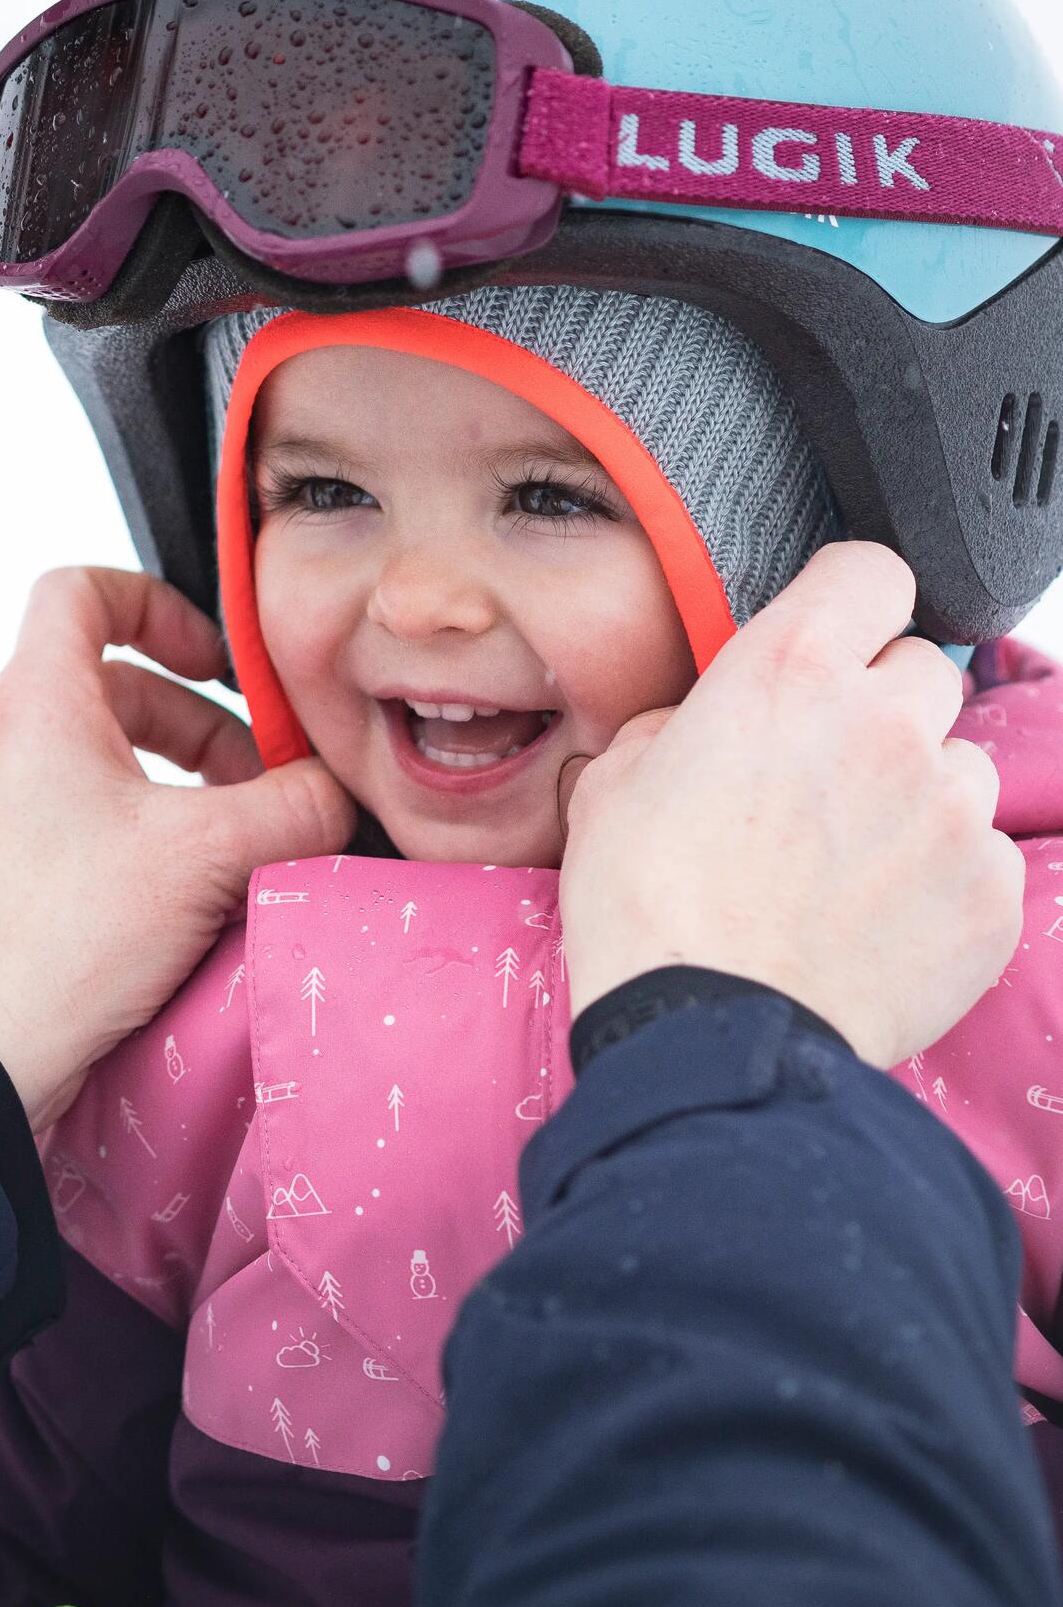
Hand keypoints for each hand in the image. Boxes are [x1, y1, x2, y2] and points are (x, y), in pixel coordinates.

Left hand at [0, 567, 351, 1129]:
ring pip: (82, 762)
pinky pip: (53, 825)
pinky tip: (162, 898)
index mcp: (33, 703)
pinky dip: (115, 837)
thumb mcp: (210, 858)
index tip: (214, 660)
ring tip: (219, 844)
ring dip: (160, 785)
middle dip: (193, 727)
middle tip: (254, 782)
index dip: (158, 604)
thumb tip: (337, 791)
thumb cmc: (65, 943)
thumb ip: (294, 806)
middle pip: (105, 689)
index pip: (81, 591)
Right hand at [559, 543, 1021, 1068]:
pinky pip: (985, 856)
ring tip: (851, 862)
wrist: (709, 1037)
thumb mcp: (615, 778)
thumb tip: (710, 726)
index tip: (837, 632)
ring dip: (918, 795)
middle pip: (924, 668)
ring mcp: (950, 809)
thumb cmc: (650, 912)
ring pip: (961, 765)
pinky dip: (944, 880)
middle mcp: (886, 722)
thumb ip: (685, 722)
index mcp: (788, 671)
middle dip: (882, 708)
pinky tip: (880, 918)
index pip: (872, 570)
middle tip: (828, 773)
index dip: (850, 601)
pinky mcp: (991, 893)